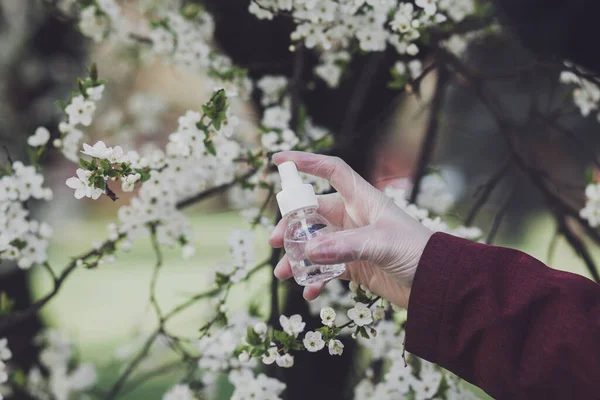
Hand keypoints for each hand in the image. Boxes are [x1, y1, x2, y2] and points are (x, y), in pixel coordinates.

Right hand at [269, 151, 433, 308]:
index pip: (331, 171)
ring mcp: (352, 242)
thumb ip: (345, 247)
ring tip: (283, 273)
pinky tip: (308, 290)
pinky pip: (326, 268)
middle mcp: (354, 217)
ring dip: (298, 257)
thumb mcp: (381, 245)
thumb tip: (308, 252)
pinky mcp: (355, 265)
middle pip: (313, 213)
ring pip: (315, 243)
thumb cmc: (419, 252)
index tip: (278, 161)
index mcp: (362, 199)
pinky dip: (315, 278)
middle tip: (276, 242)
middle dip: (292, 226)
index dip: (306, 162)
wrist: (438, 283)